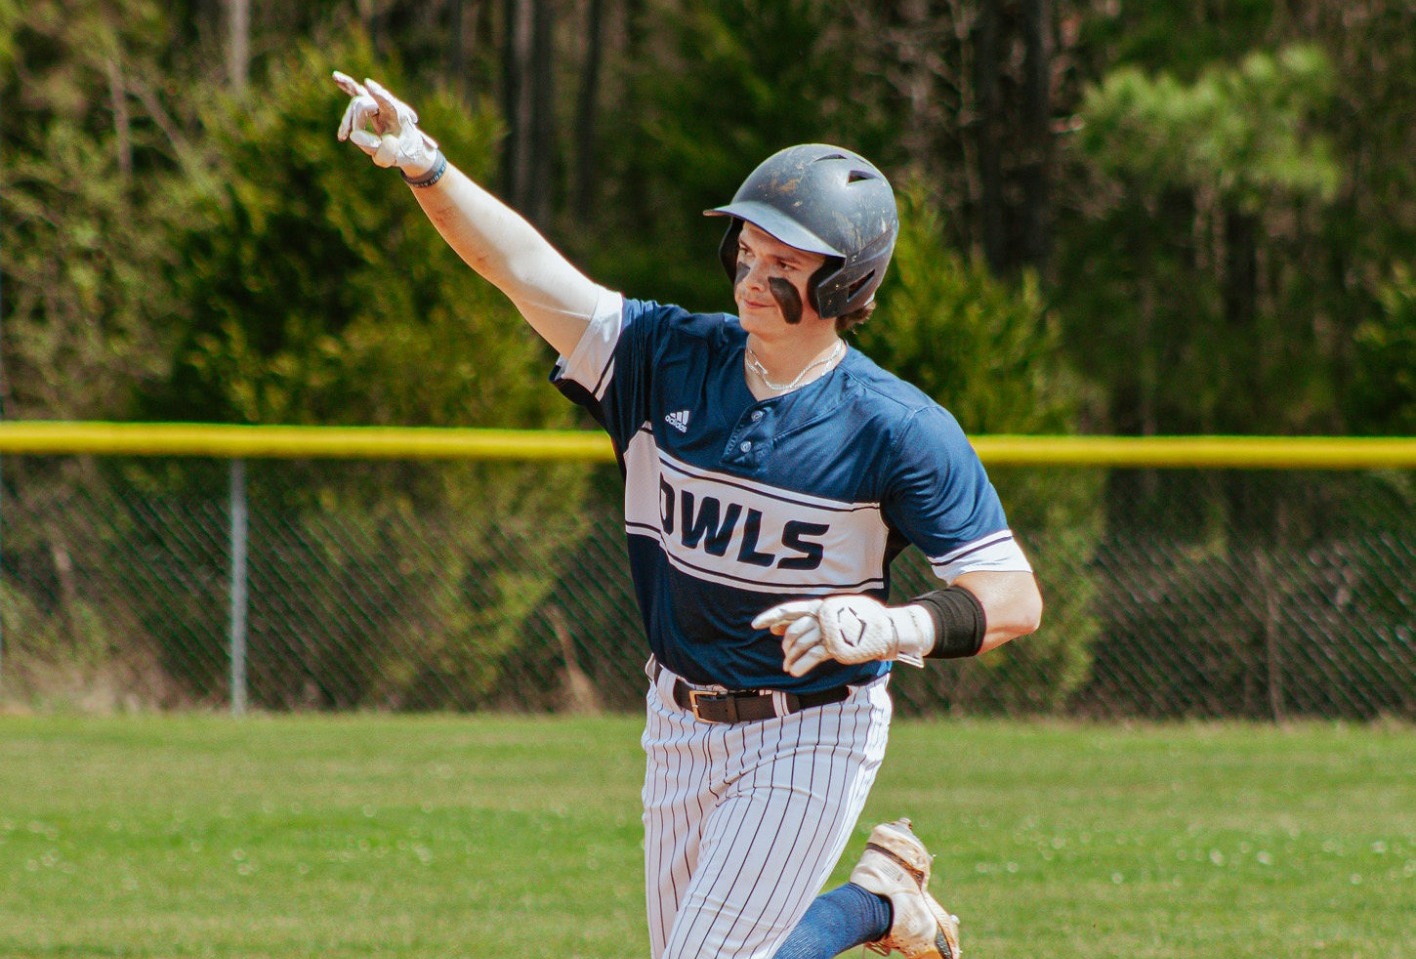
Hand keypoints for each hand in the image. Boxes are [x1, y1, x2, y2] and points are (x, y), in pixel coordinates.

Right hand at [333, 71, 439, 175]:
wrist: (408, 147)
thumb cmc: (403, 152)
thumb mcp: (393, 157)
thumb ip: (376, 148)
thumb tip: (353, 136)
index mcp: (399, 115)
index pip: (388, 102)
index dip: (378, 94)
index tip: (368, 84)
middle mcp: (388, 104)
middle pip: (364, 104)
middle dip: (355, 123)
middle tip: (352, 139)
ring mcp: (379, 103)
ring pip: (356, 103)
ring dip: (347, 120)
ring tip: (342, 137)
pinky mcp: (371, 104)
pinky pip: (357, 92)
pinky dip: (347, 86)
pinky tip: (335, 77)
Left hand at [752, 595, 935, 676]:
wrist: (886, 629)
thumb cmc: (859, 621)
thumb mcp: (834, 613)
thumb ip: (809, 618)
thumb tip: (778, 629)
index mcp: (821, 605)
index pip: (790, 609)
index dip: (771, 616)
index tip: (755, 625)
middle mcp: (823, 616)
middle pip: (793, 631)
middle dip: (786, 645)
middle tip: (786, 655)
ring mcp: (830, 630)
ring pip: (800, 644)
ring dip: (791, 658)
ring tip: (788, 667)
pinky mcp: (837, 646)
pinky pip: (812, 656)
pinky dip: (800, 664)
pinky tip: (795, 671)